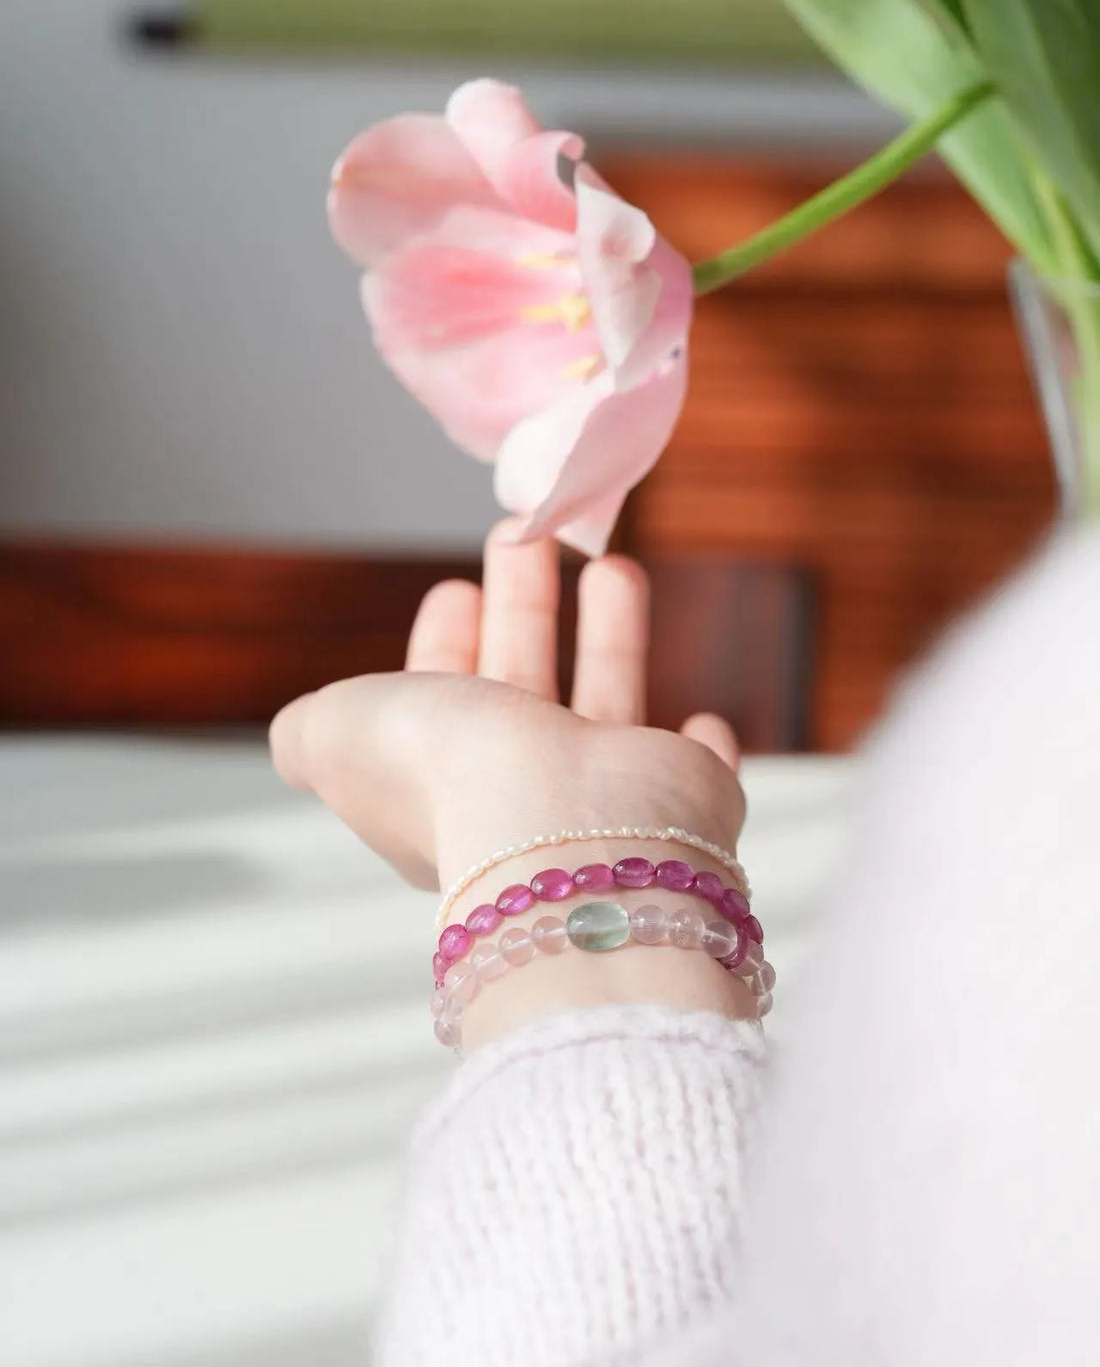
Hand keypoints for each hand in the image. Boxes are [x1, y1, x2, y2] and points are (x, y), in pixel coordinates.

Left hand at [270, 523, 752, 1041]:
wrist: (566, 830)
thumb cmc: (449, 771)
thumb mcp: (337, 735)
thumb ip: (306, 731)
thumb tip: (294, 738)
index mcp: (440, 777)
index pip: (442, 699)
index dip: (445, 641)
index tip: (457, 589)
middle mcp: (521, 794)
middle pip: (522, 683)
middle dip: (522, 607)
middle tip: (529, 536)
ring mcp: (608, 802)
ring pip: (607, 703)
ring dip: (608, 635)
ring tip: (612, 562)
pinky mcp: (683, 802)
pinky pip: (693, 772)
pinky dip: (700, 747)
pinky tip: (702, 718)